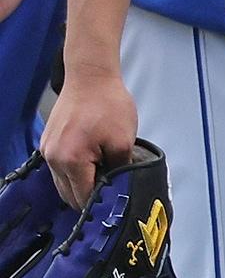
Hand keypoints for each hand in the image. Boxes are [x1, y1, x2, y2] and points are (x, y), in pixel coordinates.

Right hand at [41, 69, 137, 208]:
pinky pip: (58, 166)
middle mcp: (53, 159)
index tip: (111, 202)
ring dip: (79, 182)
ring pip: (62, 182)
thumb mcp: (123, 139)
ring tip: (100, 172)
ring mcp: (48, 150)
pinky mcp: (48, 141)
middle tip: (107, 189)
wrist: (91, 75)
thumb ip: (119, 169)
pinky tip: (89, 160)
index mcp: (71, 161)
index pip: (82, 198)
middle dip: (88, 195)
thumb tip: (116, 187)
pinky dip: (72, 169)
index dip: (99, 203)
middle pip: (69, 194)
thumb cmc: (108, 103)